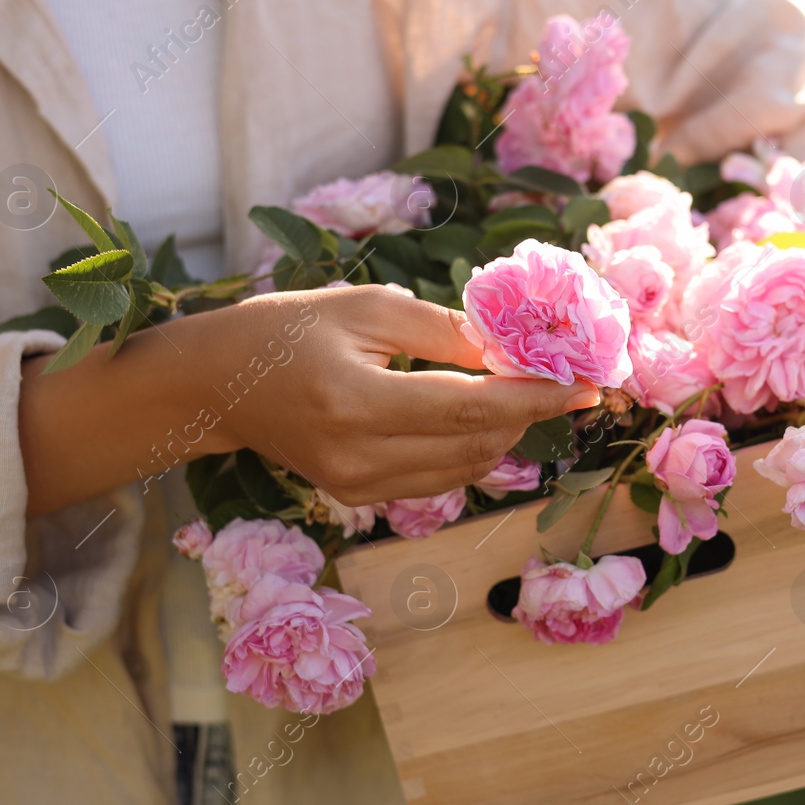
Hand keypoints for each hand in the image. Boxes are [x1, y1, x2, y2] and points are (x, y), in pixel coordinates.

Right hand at [206, 285, 596, 504]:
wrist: (217, 385)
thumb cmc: (288, 329)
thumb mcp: (367, 308)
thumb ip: (447, 332)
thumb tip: (520, 350)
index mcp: (355, 401)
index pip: (469, 409)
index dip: (536, 397)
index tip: (588, 383)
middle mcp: (357, 457)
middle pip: (476, 445)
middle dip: (530, 412)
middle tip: (565, 378)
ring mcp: (356, 486)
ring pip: (467, 469)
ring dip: (507, 432)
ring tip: (524, 390)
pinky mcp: (358, 496)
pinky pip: (441, 479)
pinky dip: (473, 448)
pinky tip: (482, 415)